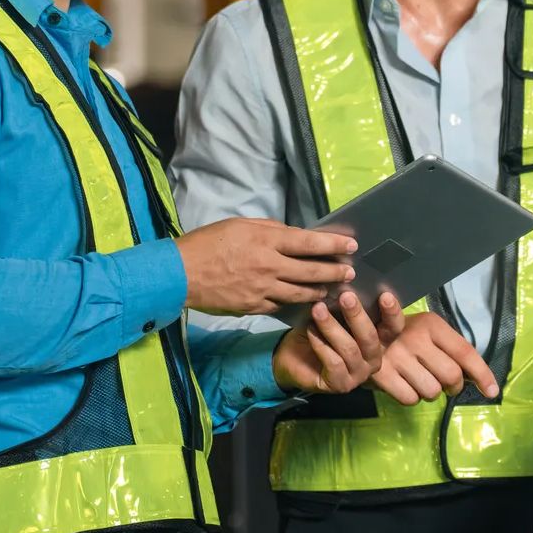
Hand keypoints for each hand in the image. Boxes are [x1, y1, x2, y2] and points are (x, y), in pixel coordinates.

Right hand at [176, 217, 355, 314]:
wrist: (181, 274)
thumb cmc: (209, 242)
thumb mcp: (241, 225)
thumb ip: (269, 230)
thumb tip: (291, 235)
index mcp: (266, 242)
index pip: (309, 243)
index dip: (333, 244)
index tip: (350, 245)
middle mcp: (269, 267)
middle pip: (310, 271)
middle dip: (334, 271)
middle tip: (350, 272)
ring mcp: (262, 291)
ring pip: (300, 294)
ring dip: (320, 291)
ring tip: (332, 289)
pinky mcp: (254, 308)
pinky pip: (281, 306)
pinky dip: (296, 304)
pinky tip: (305, 302)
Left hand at [273, 292, 388, 393]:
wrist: (293, 355)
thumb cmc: (319, 330)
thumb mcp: (335, 313)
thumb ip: (346, 305)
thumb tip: (349, 283)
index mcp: (378, 339)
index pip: (393, 327)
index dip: (392, 312)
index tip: (384, 295)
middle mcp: (373, 358)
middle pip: (371, 337)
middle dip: (357, 315)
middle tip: (345, 296)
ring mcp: (358, 374)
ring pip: (350, 349)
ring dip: (332, 327)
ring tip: (318, 309)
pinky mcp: (341, 384)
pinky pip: (334, 362)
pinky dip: (321, 344)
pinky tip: (310, 330)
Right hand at [370, 311, 497, 404]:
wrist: (359, 332)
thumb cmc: (404, 335)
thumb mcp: (428, 332)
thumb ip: (452, 350)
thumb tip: (481, 381)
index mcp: (431, 324)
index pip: (465, 352)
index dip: (482, 374)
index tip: (492, 391)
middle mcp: (415, 337)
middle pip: (451, 377)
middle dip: (452, 386)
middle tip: (445, 382)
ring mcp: (397, 355)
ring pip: (432, 391)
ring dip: (429, 390)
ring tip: (418, 377)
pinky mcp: (381, 374)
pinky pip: (410, 399)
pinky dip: (411, 396)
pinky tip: (403, 382)